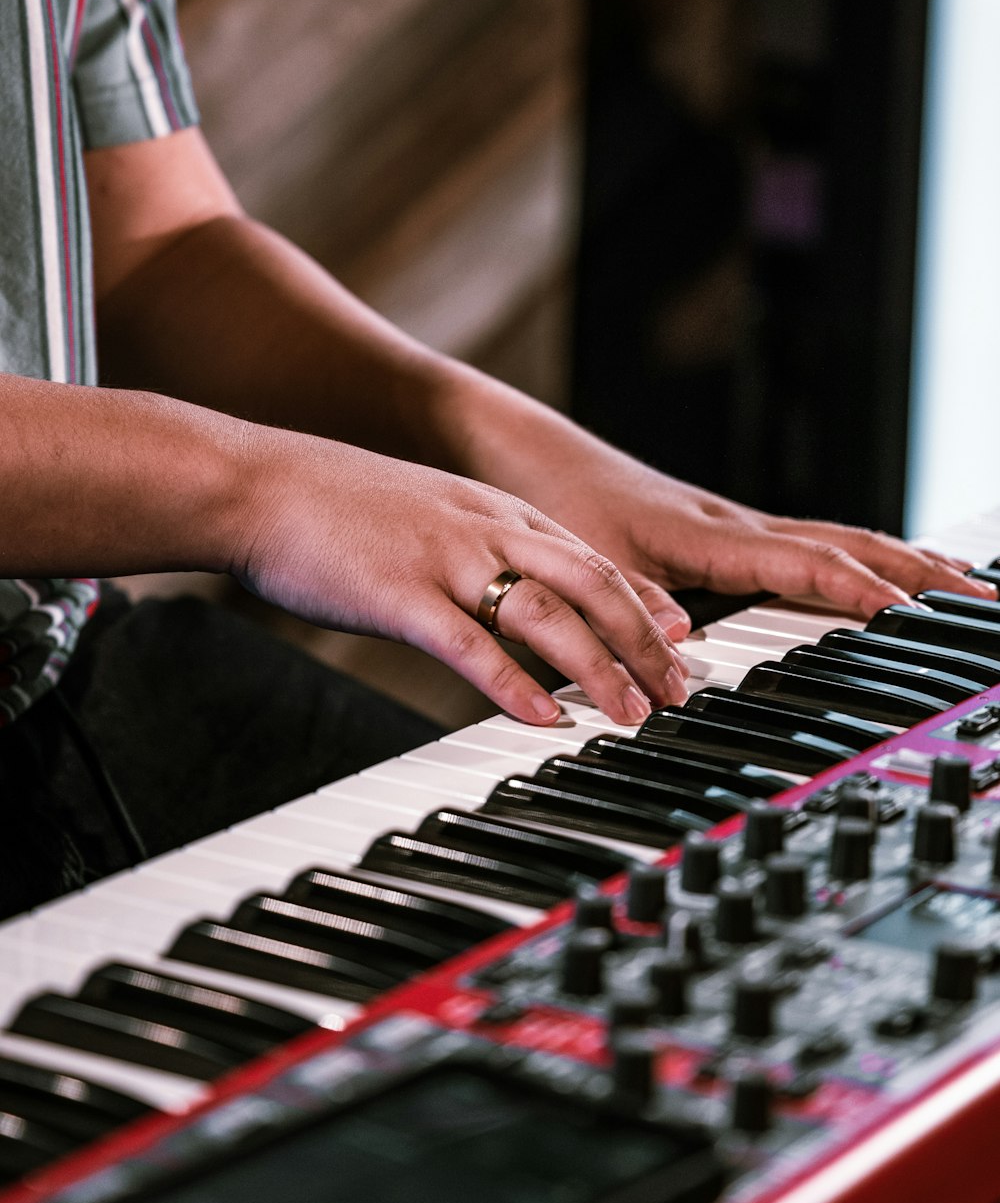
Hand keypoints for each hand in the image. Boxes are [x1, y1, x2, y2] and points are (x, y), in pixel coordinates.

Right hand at [232, 429, 687, 725]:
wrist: (253, 483)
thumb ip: (477, 546)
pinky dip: (515, 685)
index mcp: (494, 510)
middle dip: (646, 642)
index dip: (645, 605)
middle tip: (679, 691)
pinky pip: (471, 645)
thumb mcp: (426, 511)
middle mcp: (485, 528)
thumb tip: (507, 591)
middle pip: (593, 585)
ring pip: (548, 615)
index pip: (594, 558)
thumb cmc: (332, 505)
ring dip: (600, 669)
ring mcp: (445, 559)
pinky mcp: (401, 595)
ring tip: (632, 713)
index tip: (680, 642)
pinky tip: (544, 720)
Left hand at [505, 431, 996, 634]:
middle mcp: (740, 526)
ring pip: (848, 540)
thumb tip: (682, 642)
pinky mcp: (732, 533)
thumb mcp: (586, 563)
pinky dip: (872, 560)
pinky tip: (897, 576)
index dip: (866, 592)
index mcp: (715, 536)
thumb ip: (633, 607)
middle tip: (987, 607)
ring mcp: (742, 526)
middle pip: (857, 546)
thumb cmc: (555, 505)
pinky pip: (822, 546)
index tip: (919, 615)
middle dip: (924, 577)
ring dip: (912, 565)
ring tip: (973, 590)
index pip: (811, 566)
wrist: (527, 455)